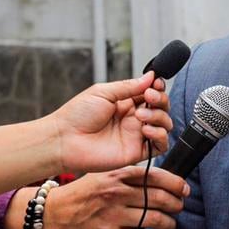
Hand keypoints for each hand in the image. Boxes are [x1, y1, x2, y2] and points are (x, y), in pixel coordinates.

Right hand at [25, 164, 189, 228]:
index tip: (183, 190)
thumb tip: (160, 181)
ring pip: (155, 220)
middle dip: (176, 205)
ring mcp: (112, 216)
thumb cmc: (81, 195)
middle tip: (178, 209)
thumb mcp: (102, 176)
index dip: (176, 184)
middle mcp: (116, 193)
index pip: (156, 176)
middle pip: (160, 198)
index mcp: (117, 176)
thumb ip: (127, 176)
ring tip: (170, 226)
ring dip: (169, 225)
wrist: (50, 215)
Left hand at [48, 73, 172, 173]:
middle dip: (160, 99)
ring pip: (164, 125)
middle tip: (149, 96)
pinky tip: (145, 129)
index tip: (155, 83)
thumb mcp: (103, 92)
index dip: (157, 87)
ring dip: (159, 116)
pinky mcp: (136, 152)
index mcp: (125, 103)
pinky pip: (160, 145)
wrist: (64, 140)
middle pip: (161, 107)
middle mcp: (133, 119)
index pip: (151, 93)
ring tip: (141, 115)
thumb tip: (150, 76)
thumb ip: (129, 86)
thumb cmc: (76, 115)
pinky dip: (160, 135)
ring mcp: (135, 135)